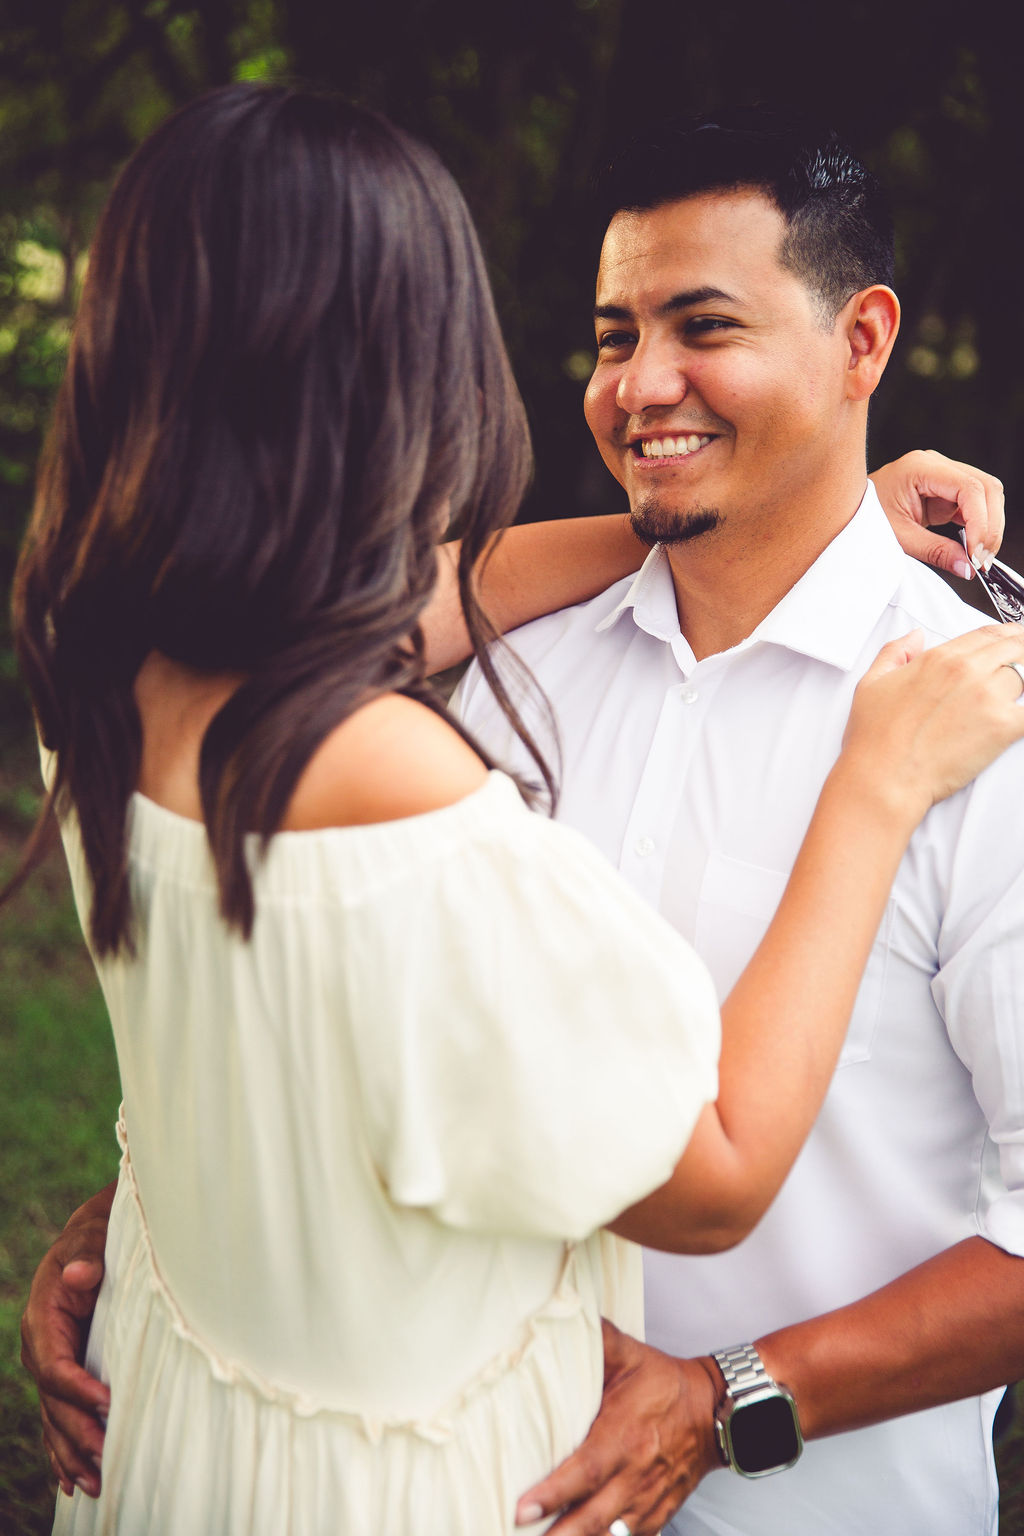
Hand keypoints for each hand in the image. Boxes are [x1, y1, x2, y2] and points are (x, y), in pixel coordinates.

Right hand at [21, 1182, 114, 1498]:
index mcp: (42, 1320)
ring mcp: (48, 1366)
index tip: (107, 1404)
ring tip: (92, 1485)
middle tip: (105, 1458)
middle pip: (53, 1402)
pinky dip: (63, 1451)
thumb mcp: (90, 1241)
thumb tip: (77, 1275)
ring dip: (70, 1454)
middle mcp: (39, 1349)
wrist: (89, 1242)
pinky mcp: (62, 1377)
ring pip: (53, 1419)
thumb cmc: (95, 1240)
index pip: (55, 1365)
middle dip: (77, 1433)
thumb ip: (85, 1259)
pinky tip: (73, 1482)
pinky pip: (57, 1419)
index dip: (78, 1388)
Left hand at [515, 1320, 720, 1534]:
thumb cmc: (666, 1384)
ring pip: (609, 1535)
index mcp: (625, 1435)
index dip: (552, 1493)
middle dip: (558, 1535)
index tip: (521, 1509)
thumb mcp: (631, 1354)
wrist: (715, 1412)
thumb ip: (596, 1340)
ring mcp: (647, 1501)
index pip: (584, 1470)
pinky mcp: (656, 1516)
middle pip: (593, 1516)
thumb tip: (559, 1318)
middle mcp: (636, 1474)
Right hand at [841, 624, 1023, 821]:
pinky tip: (1017, 721)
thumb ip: (895, 652)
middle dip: (1022, 654)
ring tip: (1010, 702)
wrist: (885, 777)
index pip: (988, 635)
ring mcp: (987, 698)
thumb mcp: (872, 683)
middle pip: (1015, 650)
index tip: (1014, 639)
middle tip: (1022, 663)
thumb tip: (915, 637)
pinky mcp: (1003, 727)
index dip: (1007, 634)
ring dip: (1021, 688)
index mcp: (940, 659)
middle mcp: (967, 672)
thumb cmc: (875, 739)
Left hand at [870, 450, 1003, 577]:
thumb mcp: (897, 538)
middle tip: (982, 560)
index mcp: (920, 467)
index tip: (977, 552)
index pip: (969, 487)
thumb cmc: (863, 518)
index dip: (981, 521)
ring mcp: (943, 474)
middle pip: (985, 487)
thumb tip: (967, 567)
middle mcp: (936, 464)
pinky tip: (972, 548)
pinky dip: (979, 526)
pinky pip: (974, 504)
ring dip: (989, 526)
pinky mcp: (945, 490)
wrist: (847, 511)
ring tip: (978, 557)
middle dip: (990, 525)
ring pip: (986, 494)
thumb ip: (935, 552)